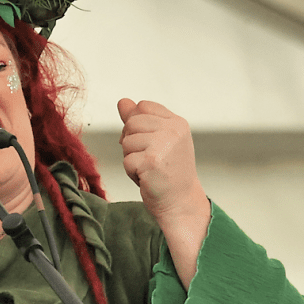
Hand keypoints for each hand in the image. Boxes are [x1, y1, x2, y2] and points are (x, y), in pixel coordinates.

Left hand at [118, 98, 210, 288]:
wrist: (180, 203)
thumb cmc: (168, 173)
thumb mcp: (157, 141)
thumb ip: (139, 120)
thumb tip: (122, 101)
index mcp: (177, 122)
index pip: (142, 106)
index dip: (137, 126)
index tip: (151, 144)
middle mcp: (173, 130)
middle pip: (131, 123)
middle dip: (132, 143)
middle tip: (150, 160)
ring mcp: (163, 145)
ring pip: (126, 142)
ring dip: (132, 159)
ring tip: (149, 170)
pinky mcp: (152, 161)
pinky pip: (126, 161)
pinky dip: (132, 173)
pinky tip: (147, 179)